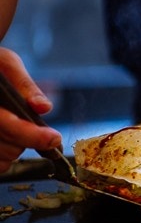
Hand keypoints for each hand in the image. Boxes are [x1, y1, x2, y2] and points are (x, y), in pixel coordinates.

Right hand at [0, 47, 60, 172]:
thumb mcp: (4, 63)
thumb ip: (24, 85)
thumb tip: (44, 107)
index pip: (8, 125)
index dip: (33, 135)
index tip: (54, 138)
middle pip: (10, 147)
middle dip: (27, 138)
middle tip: (25, 121)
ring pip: (4, 159)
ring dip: (15, 148)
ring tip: (10, 126)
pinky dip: (5, 157)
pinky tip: (4, 139)